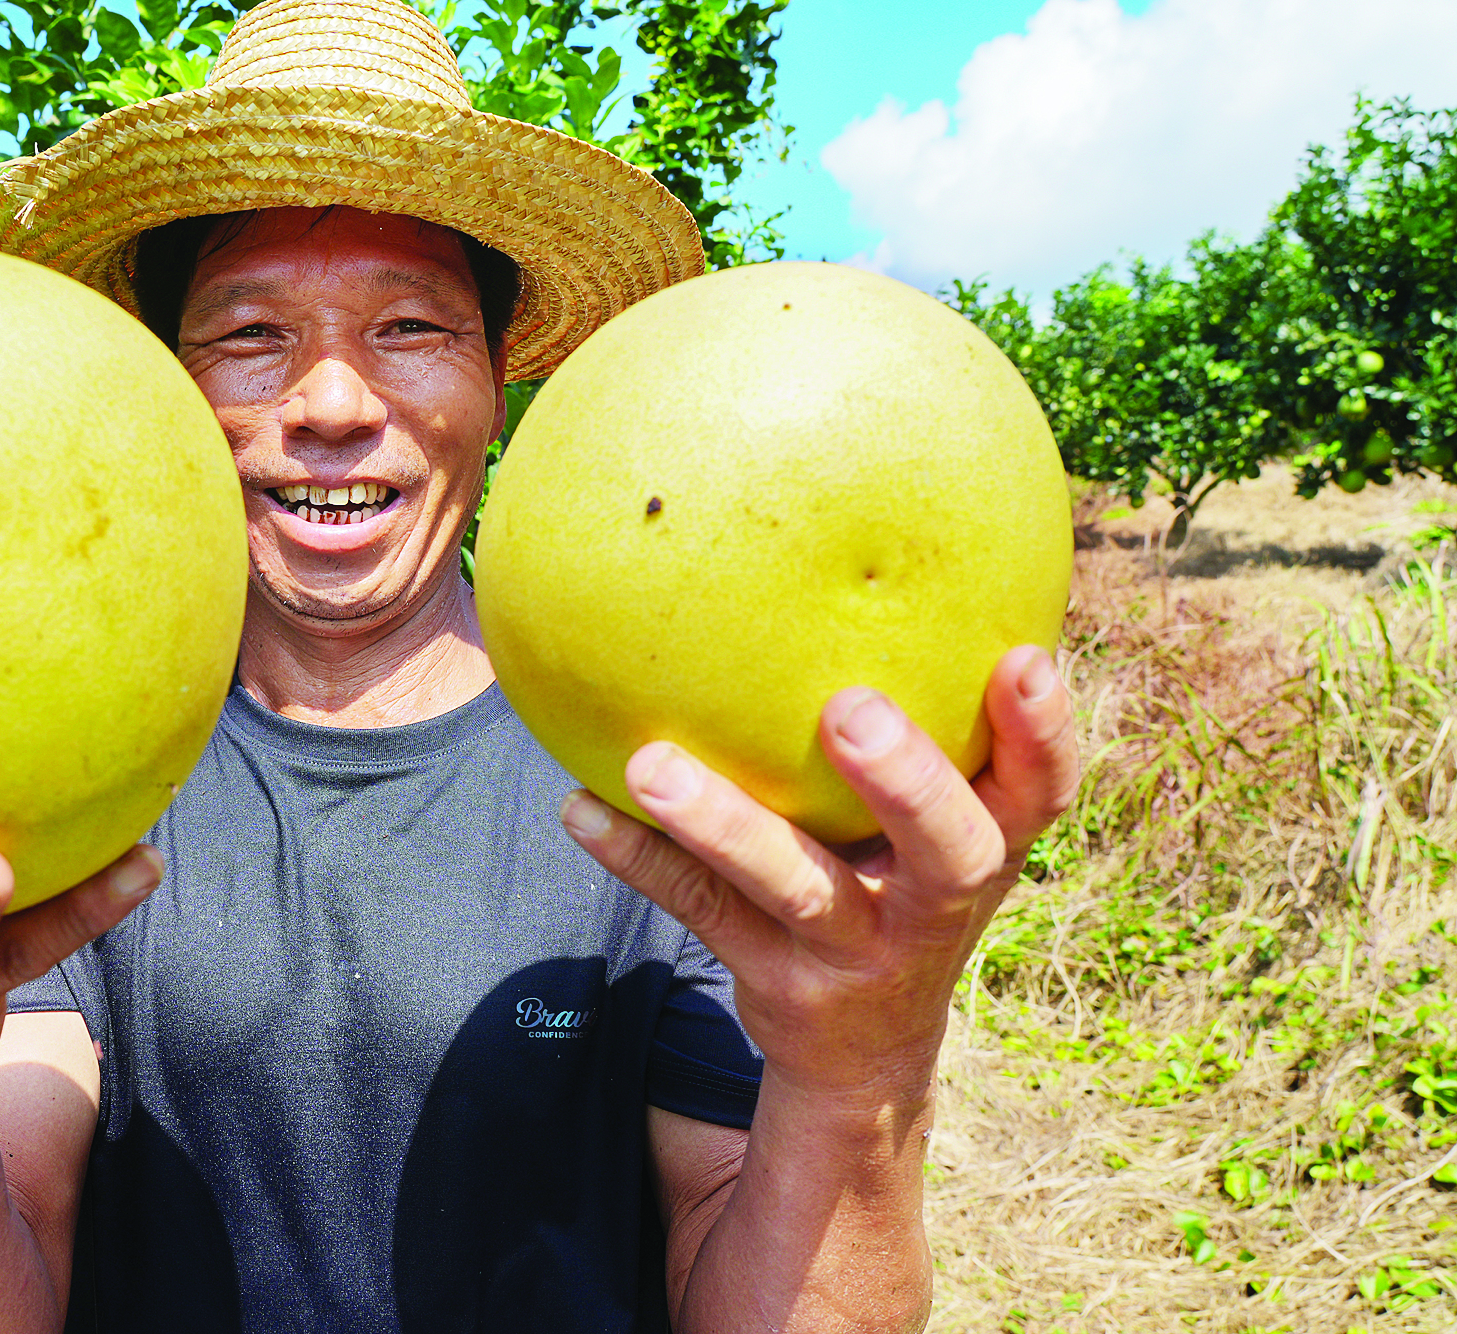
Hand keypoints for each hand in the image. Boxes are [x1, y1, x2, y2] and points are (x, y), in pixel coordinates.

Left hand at [559, 645, 1078, 1102]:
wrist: (862, 1059)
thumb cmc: (895, 887)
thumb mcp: (932, 827)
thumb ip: (924, 729)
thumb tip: (870, 565)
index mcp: (987, 849)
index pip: (1043, 792)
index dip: (1045, 733)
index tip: (1024, 657)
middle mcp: (933, 907)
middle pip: (948, 850)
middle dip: (908, 782)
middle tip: (851, 711)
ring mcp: (855, 952)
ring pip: (794, 886)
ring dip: (721, 825)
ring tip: (649, 764)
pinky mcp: (776, 981)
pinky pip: (700, 910)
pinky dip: (639, 859)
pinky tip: (579, 810)